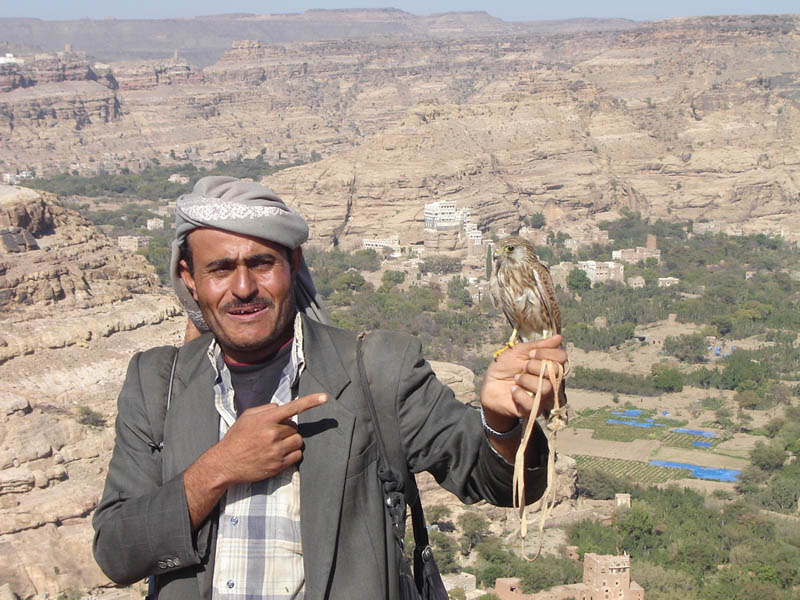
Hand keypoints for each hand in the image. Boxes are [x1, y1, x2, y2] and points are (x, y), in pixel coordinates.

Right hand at [184, 393, 327, 529]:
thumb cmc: (236, 438)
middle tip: (273, 435)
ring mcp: (276, 451)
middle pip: (295, 428)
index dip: (310, 401)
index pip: (292, 408)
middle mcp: (272, 434)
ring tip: (275, 445)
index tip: (325, 397)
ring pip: (298, 441)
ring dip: (291, 441)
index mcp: (266, 420)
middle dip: (287, 430)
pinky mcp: (278, 465)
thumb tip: (282, 408)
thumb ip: (266, 409)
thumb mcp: (247, 417)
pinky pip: (297, 456)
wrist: (225, 463)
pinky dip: (292, 454)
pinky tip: (278, 454)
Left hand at [481, 336, 565, 425]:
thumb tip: (558, 337)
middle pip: (556, 372)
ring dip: (527, 380)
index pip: (561, 357)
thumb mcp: (517, 352)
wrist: (489, 385)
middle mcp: (550, 380)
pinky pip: (533, 404)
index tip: (531, 353)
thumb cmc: (504, 367)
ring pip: (546, 388)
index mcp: (548, 365)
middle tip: (523, 366)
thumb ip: (537, 346)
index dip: (548, 353)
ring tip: (516, 379)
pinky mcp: (532, 409)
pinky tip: (513, 390)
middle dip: (535, 366)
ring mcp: (543, 396)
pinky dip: (519, 394)